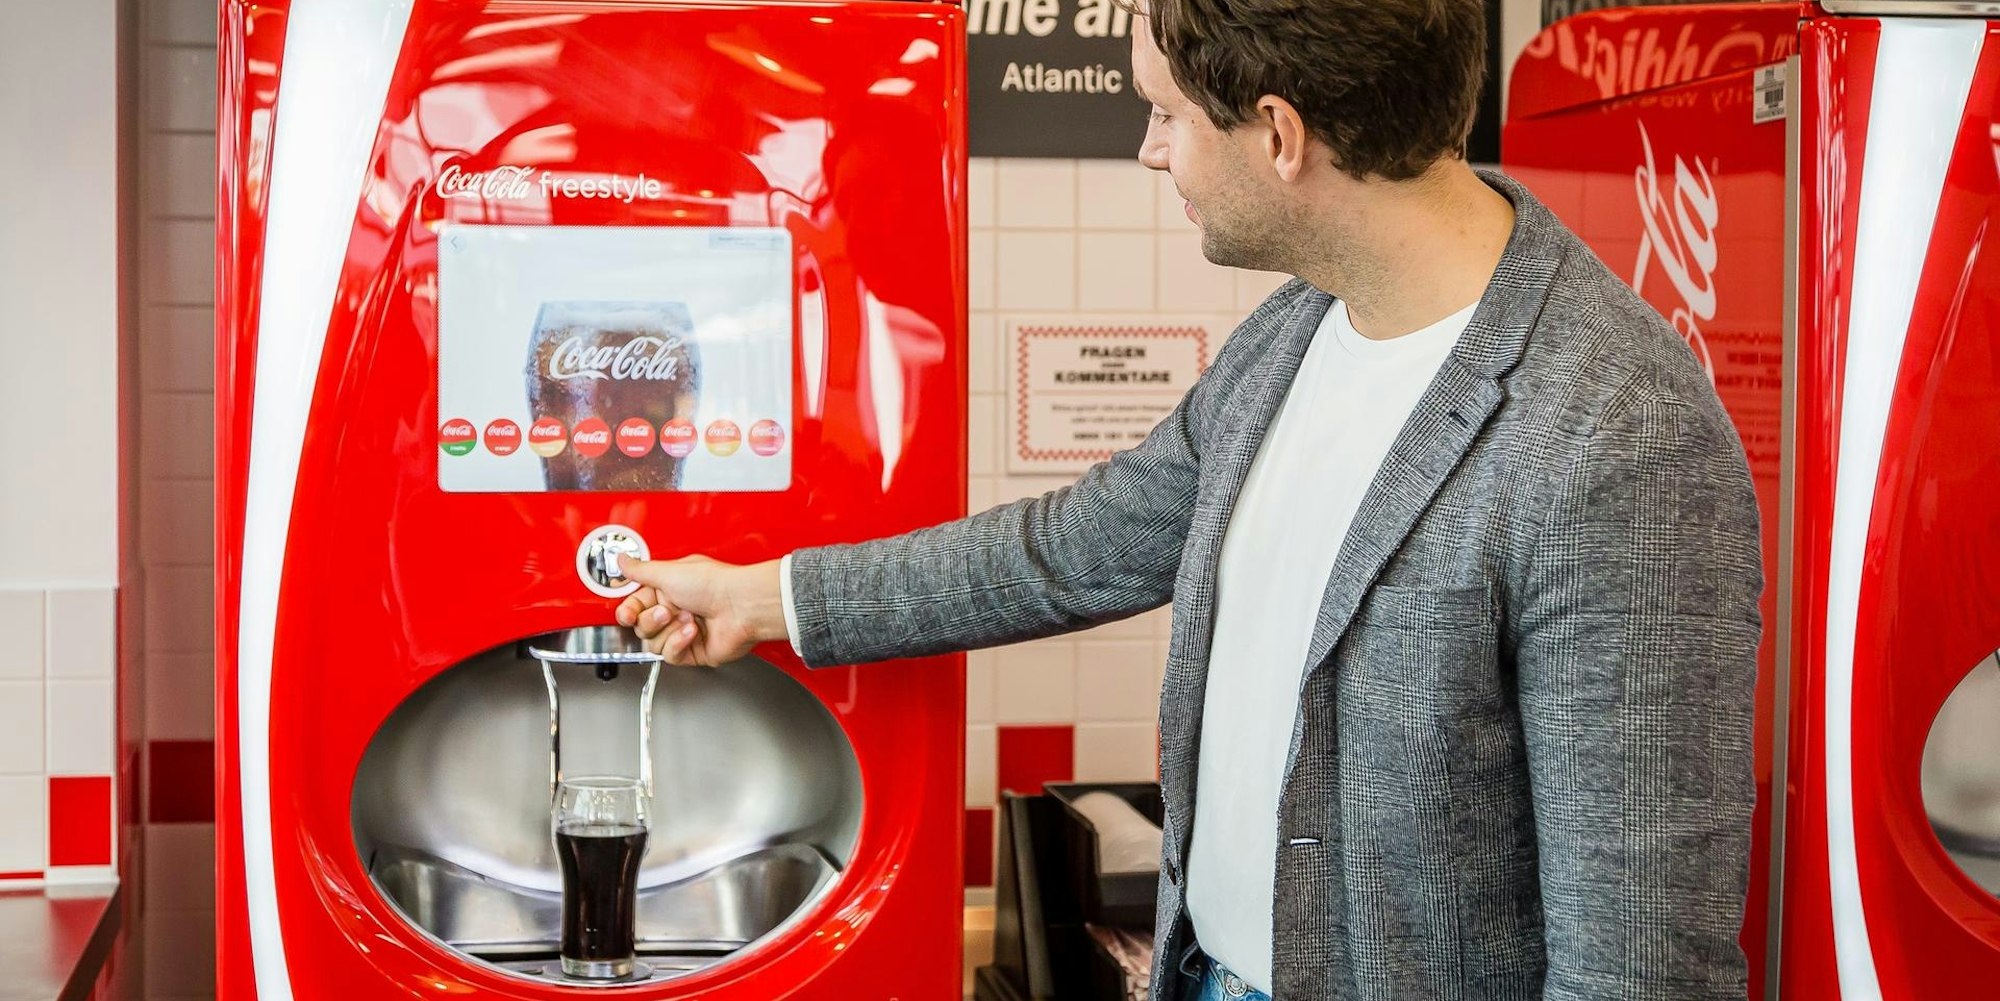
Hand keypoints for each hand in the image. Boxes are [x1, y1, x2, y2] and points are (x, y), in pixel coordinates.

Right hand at [613, 554, 788, 665]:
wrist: (742, 606)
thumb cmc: (715, 584)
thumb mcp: (669, 572)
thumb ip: (640, 570)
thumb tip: (622, 560)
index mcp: (667, 589)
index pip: (635, 605)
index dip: (628, 612)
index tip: (628, 613)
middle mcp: (674, 610)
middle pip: (641, 627)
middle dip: (652, 621)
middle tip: (667, 611)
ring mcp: (683, 631)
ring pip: (653, 643)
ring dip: (668, 631)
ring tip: (688, 619)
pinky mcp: (693, 650)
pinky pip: (670, 656)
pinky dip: (679, 644)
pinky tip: (693, 633)